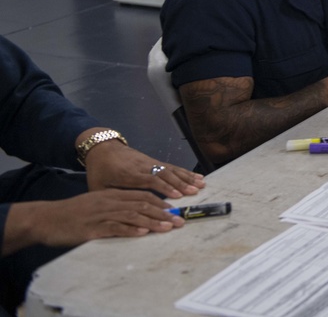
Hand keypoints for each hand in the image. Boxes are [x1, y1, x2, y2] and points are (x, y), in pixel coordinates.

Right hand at [7, 189, 181, 252]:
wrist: (47, 218)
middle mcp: (111, 201)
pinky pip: (115, 228)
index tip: (176, 210)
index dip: (162, 202)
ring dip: (153, 222)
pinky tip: (143, 233)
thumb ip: (117, 205)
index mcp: (113, 195)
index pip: (143, 196)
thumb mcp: (98, 203)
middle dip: (164, 213)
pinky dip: (130, 230)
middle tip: (179, 221)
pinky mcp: (93, 228)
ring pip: (133, 215)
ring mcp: (102, 214)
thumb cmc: (73, 212)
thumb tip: (138, 214)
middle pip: (143, 204)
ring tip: (168, 228)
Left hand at [82, 134, 204, 198]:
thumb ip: (111, 200)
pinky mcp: (154, 161)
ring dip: (186, 177)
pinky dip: (185, 172)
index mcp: (127, 174)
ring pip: (170, 169)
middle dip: (180, 183)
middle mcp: (141, 166)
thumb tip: (121, 216)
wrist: (103, 148)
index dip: (164, 187)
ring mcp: (149, 162)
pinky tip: (196, 177)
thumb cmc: (100, 171)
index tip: (176, 196)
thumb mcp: (98, 187)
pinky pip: (171, 166)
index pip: (149, 180)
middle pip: (164, 174)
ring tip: (201, 184)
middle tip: (194, 192)